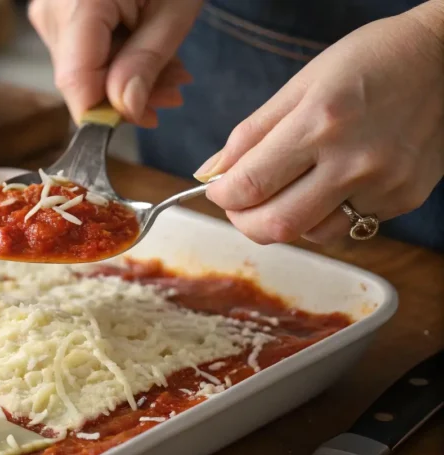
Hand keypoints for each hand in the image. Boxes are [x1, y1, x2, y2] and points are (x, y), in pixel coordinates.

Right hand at [28, 0, 203, 124]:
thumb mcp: (174, 10)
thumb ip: (147, 61)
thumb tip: (124, 110)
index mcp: (80, 1)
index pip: (77, 82)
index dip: (107, 113)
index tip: (145, 118)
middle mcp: (51, 8)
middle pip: (79, 80)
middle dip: (126, 95)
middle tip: (173, 92)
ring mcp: (48, 11)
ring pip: (80, 72)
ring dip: (125, 80)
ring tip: (168, 71)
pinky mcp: (54, 14)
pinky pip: (79, 54)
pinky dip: (114, 61)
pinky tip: (144, 53)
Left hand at [197, 2, 443, 244]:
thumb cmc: (370, 61)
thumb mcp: (301, 84)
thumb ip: (250, 134)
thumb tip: (209, 174)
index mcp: (319, 123)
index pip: (249, 185)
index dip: (221, 196)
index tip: (218, 189)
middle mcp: (353, 161)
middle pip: (276, 225)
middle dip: (244, 222)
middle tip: (239, 205)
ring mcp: (383, 185)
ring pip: (311, 234)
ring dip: (284, 222)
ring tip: (283, 193)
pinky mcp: (405, 198)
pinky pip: (349, 226)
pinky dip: (324, 215)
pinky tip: (325, 187)